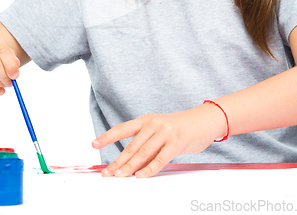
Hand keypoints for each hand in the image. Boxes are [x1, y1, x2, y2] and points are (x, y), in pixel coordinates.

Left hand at [91, 104, 225, 177]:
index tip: (93, 144)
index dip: (107, 136)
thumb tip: (131, 166)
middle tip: (106, 173)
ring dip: (129, 166)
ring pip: (143, 152)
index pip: (122, 129)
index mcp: (146, 120)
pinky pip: (160, 158)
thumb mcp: (160, 132)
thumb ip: (147, 146)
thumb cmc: (179, 128)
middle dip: (117, 161)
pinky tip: (140, 176)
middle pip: (131, 145)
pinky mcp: (176, 142)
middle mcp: (153, 124)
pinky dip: (149, 169)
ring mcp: (165, 132)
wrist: (203, 120)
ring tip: (119, 177)